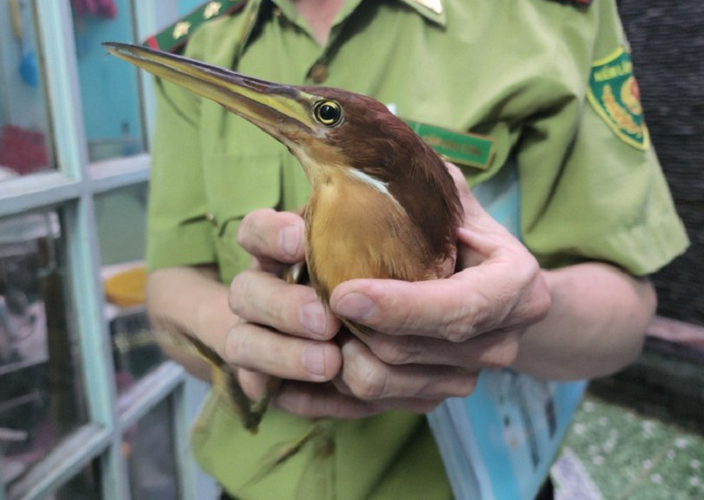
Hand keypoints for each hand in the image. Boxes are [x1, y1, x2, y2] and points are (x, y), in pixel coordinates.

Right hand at [227, 209, 389, 418]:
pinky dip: (305, 398)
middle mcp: (267, 289)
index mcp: (284, 248)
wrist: (386, 329)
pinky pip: (275, 394)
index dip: (269, 234)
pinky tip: (346, 399)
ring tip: (330, 363)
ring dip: (283, 355)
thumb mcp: (398, 235)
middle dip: (281, 306)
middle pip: (244, 292)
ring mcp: (265, 335)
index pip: (255, 231)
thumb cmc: (397, 268)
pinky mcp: (279, 381)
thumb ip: (398, 213)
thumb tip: (432, 190)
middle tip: (325, 320)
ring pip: (244, 344)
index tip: (299, 239)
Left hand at [327, 164, 550, 407]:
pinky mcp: (441, 393)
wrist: (500, 288)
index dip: (400, 306)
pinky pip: (381, 402)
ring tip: (314, 320)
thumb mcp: (458, 199)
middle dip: (356, 328)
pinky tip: (316, 355)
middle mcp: (501, 340)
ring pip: (390, 381)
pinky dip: (340, 383)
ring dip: (343, 355)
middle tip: (310, 299)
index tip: (346, 292)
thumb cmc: (470, 234)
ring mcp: (472, 374)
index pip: (458, 309)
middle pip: (413, 350)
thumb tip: (376, 151)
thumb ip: (430, 183)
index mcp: (515, 285)